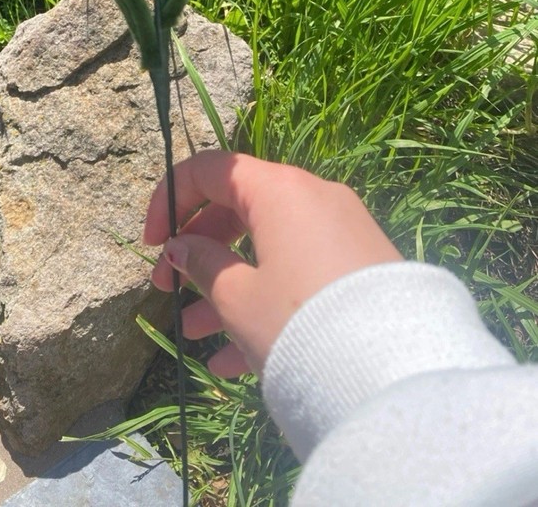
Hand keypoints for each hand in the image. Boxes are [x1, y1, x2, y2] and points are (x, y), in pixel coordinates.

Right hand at [144, 151, 401, 376]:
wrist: (393, 373)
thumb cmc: (297, 322)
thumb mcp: (236, 297)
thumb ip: (201, 263)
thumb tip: (181, 247)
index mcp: (279, 190)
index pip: (210, 170)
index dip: (170, 199)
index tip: (152, 244)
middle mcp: (313, 198)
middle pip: (239, 210)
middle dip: (197, 251)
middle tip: (167, 289)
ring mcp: (342, 233)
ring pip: (268, 249)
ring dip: (226, 286)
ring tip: (193, 332)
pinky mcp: (361, 269)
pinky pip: (300, 275)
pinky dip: (266, 303)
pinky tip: (233, 359)